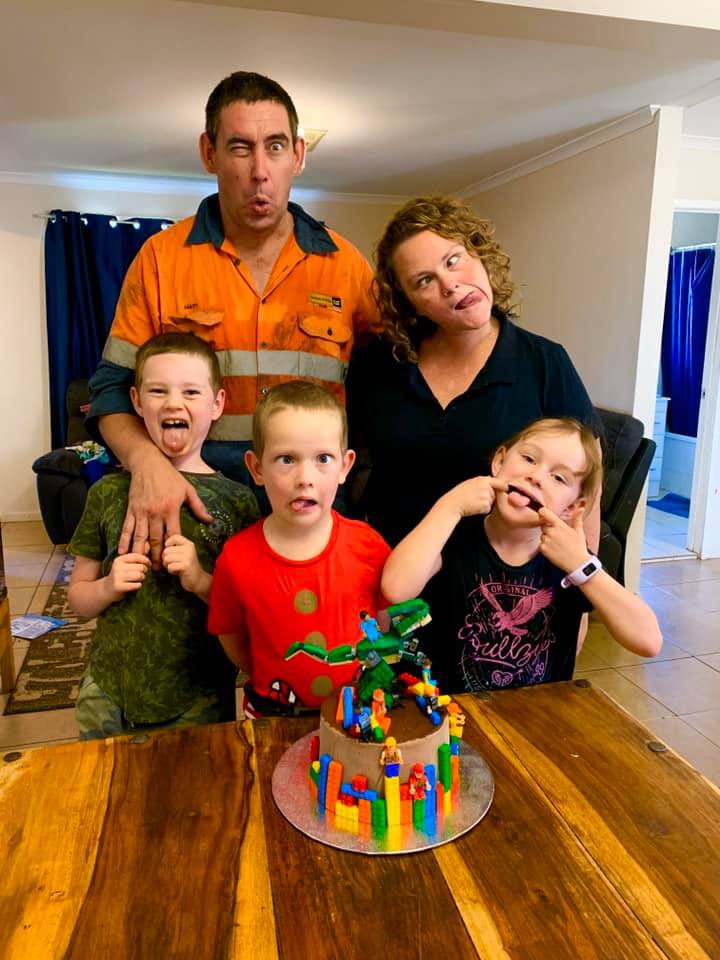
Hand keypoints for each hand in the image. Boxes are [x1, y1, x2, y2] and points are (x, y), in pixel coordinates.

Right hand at [109, 552, 150, 597]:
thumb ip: (136, 558)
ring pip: (139, 575)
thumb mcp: (125, 565)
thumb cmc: (121, 576)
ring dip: (142, 578)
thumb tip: (148, 546)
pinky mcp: (118, 587)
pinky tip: (135, 586)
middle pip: (141, 567)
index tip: (149, 564)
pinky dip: (139, 586)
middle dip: (144, 572)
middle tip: (142, 575)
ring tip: (139, 580)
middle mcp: (117, 567)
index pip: (137, 556)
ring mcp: (117, 577)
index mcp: (119, 559)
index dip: (146, 560)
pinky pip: (137, 585)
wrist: (106, 589)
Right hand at [118, 449, 212, 567]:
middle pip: (156, 540)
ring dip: (141, 553)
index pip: (173, 534)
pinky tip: (123, 552)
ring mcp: (141, 512)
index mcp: (171, 509)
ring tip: (143, 566)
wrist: (148, 464)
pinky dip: (125, 541)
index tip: (175, 561)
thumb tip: (210, 520)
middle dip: (157, 556)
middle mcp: (155, 512)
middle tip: (159, 570)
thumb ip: (198, 507)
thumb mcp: (188, 489)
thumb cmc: (170, 477)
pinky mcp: (131, 510)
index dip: (173, 549)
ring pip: (140, 537)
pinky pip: (127, 528)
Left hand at [162, 534, 205, 593]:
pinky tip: (177, 572)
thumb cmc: (186, 565)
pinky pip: (170, 566)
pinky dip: (171, 571)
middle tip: (172, 563)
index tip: (170, 552)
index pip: (174, 537)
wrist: (197, 579)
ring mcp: (188, 557)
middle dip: (165, 559)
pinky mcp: (186, 565)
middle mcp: (189, 548)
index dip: (168, 544)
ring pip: (166, 558)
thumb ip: (174, 546)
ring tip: (175, 567)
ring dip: (167, 565)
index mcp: (188, 544)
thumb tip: (163, 536)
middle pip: (166, 550)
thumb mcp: (182, 553)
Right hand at [445, 476, 506, 517]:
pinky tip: (474, 507)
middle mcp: (486, 487)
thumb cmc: (460, 493)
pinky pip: (487, 509)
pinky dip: (482, 510)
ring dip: (485, 504)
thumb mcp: (470, 482)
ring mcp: (486, 496)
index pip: (498, 482)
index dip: (504, 486)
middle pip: (494, 494)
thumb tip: (491, 480)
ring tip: (473, 502)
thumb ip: (482, 482)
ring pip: (491, 502)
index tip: (507, 488)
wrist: (454, 503)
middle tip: (476, 498)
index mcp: (483, 480)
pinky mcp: (485, 505)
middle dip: (489, 497)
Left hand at [537, 507, 589, 572]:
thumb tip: (581, 508)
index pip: (543, 513)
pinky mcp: (543, 549)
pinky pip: (541, 545)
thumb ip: (577, 518)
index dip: (542, 513)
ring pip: (542, 535)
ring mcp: (546, 540)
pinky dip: (546, 547)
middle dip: (548, 529)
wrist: (577, 563)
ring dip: (547, 538)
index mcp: (559, 525)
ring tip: (558, 544)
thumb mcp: (579, 531)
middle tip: (558, 536)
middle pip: (543, 525)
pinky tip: (555, 550)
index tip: (545, 516)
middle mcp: (551, 532)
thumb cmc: (579, 547)